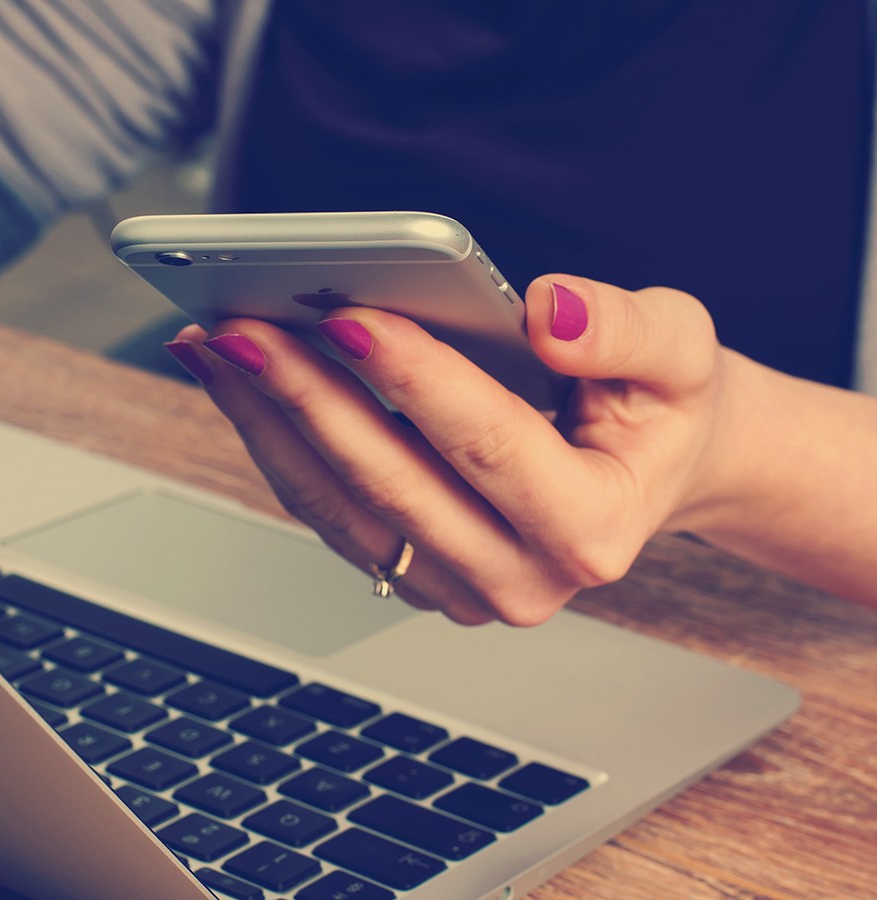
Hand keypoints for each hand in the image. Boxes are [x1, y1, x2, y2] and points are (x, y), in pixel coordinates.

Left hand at [165, 276, 730, 626]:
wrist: (649, 469)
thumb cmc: (660, 409)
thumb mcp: (683, 352)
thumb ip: (628, 330)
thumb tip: (548, 313)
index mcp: (593, 529)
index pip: (487, 446)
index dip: (414, 379)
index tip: (347, 315)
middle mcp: (520, 579)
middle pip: (391, 484)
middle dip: (308, 398)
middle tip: (242, 326)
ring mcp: (458, 588)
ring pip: (339, 506)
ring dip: (269, 422)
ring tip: (218, 346)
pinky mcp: (414, 573)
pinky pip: (328, 512)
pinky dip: (277, 443)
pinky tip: (241, 382)